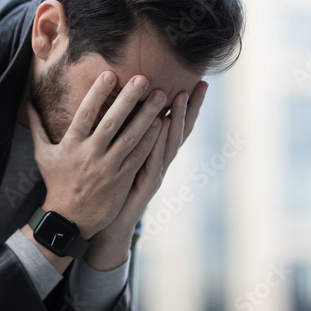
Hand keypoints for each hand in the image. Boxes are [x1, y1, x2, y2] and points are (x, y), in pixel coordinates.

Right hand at [26, 71, 168, 240]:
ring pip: (131, 137)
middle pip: (112, 122)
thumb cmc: (56, 182)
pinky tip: (163, 123)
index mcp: (71, 145)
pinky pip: (139, 156)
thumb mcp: (42, 154)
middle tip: (143, 78)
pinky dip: (151, 140)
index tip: (109, 74)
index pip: (85, 114)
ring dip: (147, 115)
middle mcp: (90, 154)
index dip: (97, 94)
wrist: (68, 218)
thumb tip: (27, 103)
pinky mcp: (122, 179)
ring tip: (160, 96)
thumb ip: (37, 126)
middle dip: (128, 99)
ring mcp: (108, 167)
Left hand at [91, 79, 207, 248]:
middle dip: (191, 107)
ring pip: (169, 143)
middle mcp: (159, 163)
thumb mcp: (120, 160)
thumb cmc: (111, 192)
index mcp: (154, 154)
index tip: (197, 81)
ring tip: (181, 97)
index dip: (186, 105)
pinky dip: (158, 143)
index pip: (173, 125)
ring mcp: (155, 175)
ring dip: (176, 120)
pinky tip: (161, 125)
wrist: (109, 228)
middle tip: (201, 84)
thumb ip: (125, 138)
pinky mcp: (146, 187)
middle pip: (179, 131)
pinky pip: (153, 160)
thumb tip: (122, 109)